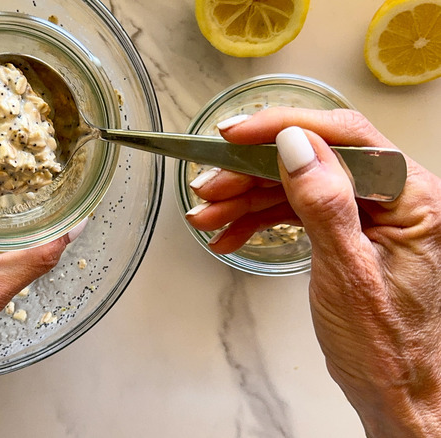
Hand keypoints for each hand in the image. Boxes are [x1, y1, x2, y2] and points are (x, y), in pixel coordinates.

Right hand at [186, 107, 440, 435]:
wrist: (395, 393)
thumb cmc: (387, 347)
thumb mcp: (348, 273)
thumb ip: (324, 204)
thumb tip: (296, 145)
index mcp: (410, 197)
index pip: (345, 136)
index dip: (284, 127)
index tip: (237, 134)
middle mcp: (392, 198)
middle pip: (311, 159)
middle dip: (252, 173)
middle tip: (209, 186)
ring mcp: (366, 215)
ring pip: (295, 185)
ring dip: (245, 199)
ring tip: (207, 215)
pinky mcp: (346, 231)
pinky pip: (295, 211)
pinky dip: (257, 221)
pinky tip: (228, 233)